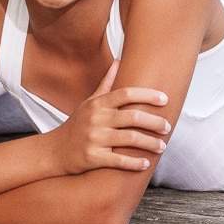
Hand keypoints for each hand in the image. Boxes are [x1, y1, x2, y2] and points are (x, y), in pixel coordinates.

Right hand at [49, 61, 171, 175]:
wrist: (55, 150)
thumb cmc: (78, 124)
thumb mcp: (89, 101)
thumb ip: (106, 83)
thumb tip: (119, 60)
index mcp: (98, 104)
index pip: (126, 94)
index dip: (148, 95)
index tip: (165, 99)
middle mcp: (96, 119)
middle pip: (133, 117)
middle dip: (155, 122)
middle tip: (167, 127)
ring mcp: (94, 138)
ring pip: (129, 139)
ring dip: (150, 143)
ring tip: (162, 146)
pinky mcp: (93, 158)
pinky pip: (118, 160)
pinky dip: (134, 163)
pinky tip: (146, 163)